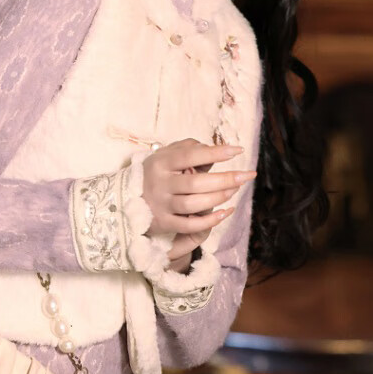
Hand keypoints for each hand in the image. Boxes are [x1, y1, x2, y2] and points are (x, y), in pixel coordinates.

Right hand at [142, 139, 256, 253]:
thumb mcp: (166, 155)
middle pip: (196, 183)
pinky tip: (225, 212)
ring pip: (193, 204)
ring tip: (234, 190)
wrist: (126, 199)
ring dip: (218, 198)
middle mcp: (160, 183)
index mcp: (161, 162)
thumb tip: (214, 151)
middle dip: (225, 179)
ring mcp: (161, 205)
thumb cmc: (156, 173)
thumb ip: (189, 149)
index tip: (237, 151)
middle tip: (246, 175)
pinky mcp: (163, 223)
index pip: (191, 155)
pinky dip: (209, 220)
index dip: (215, 153)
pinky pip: (189, 225)